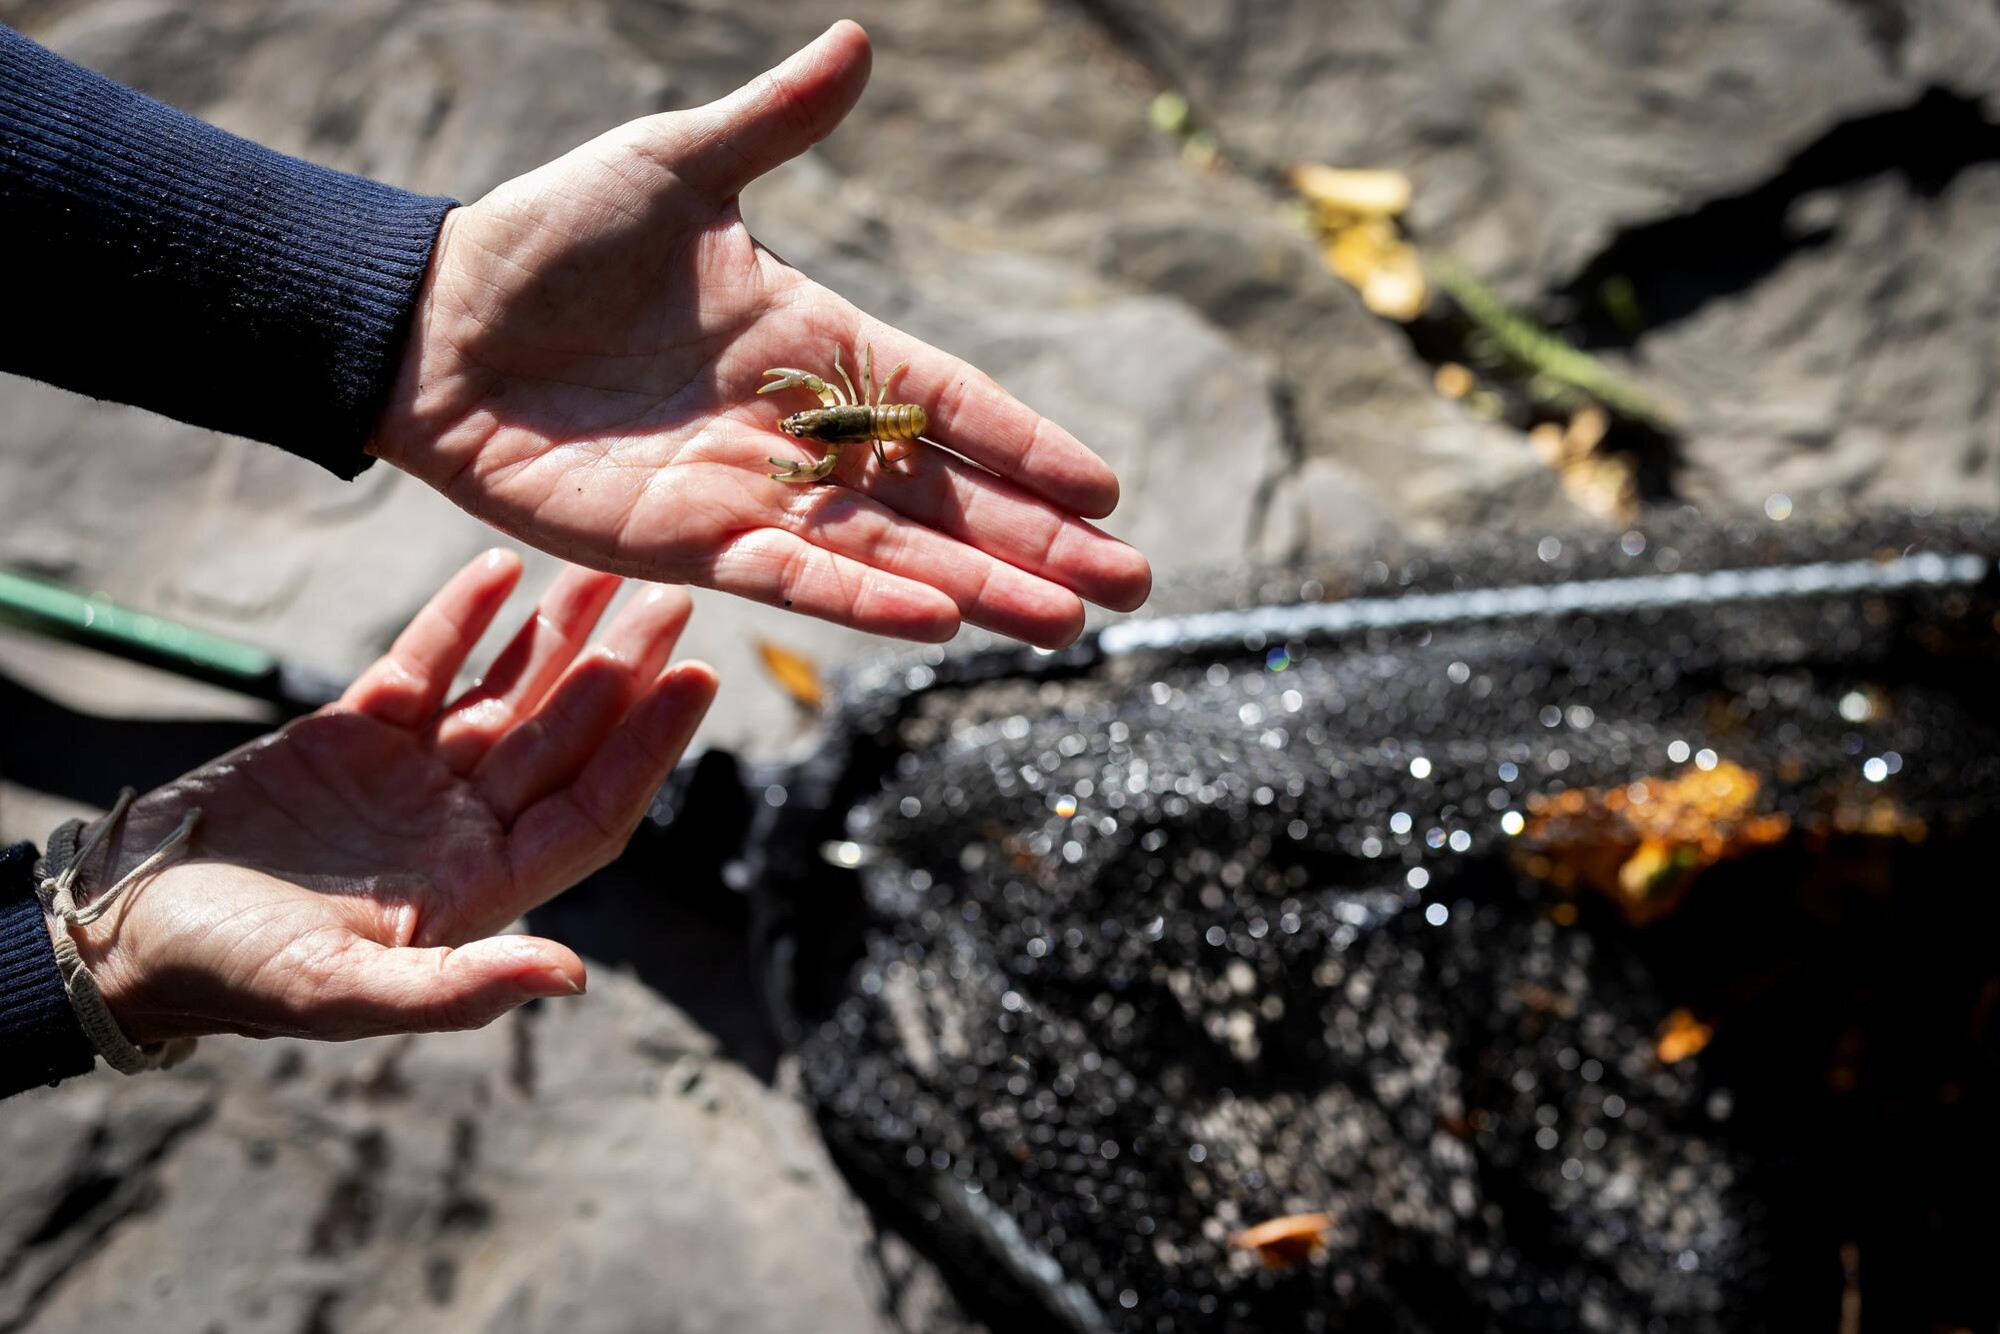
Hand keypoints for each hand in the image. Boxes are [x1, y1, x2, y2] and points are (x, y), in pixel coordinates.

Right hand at [65, 551, 715, 1044]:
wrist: (126, 927)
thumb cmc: (232, 975)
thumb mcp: (343, 992)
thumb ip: (456, 990)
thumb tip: (571, 979)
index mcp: (479, 888)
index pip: (592, 810)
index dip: (648, 748)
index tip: (699, 679)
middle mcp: (461, 828)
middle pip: (565, 740)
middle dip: (622, 672)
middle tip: (674, 599)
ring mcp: (413, 778)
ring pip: (507, 695)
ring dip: (558, 637)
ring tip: (607, 573)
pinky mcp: (355, 734)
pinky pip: (426, 666)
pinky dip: (462, 620)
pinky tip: (501, 572)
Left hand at [367, 21, 1149, 649]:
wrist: (432, 316)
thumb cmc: (548, 236)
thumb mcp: (672, 165)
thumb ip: (773, 123)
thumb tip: (859, 39)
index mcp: (816, 341)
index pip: (948, 402)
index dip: (1023, 445)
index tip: (1105, 489)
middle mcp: (799, 433)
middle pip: (942, 497)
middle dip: (1035, 545)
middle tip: (1130, 587)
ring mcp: (746, 494)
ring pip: (886, 551)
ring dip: (978, 588)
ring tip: (1065, 625)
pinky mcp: (684, 541)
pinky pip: (791, 575)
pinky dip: (863, 598)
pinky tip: (939, 620)